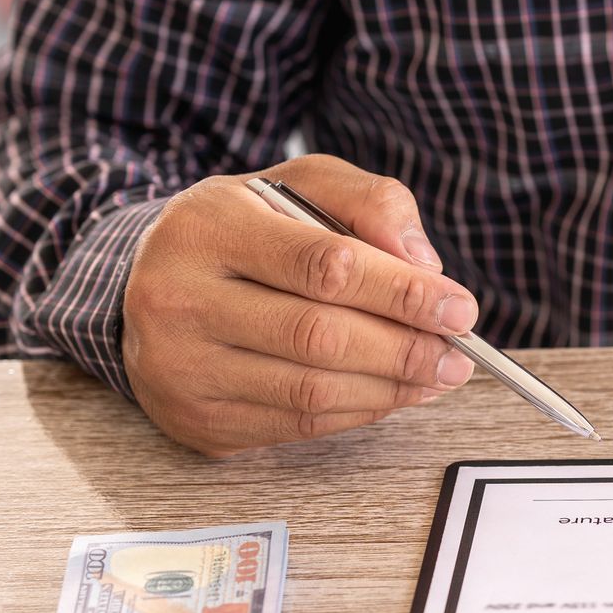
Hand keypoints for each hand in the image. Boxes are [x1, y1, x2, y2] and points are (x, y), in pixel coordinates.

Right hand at [123, 154, 478, 456]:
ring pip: (313, 391)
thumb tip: (425, 264)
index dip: (403, 292)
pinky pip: (299, 425)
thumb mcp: (299, 187)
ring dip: (391, 389)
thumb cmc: (241, 232)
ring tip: (436, 376)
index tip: (459, 308)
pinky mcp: (197, 417)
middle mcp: (180, 298)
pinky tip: (393, 394)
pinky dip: (360, 413)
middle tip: (457, 354)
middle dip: (405, 349)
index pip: (324, 266)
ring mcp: (182, 366)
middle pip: (320, 336)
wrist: (153, 283)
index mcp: (207, 226)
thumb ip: (369, 203)